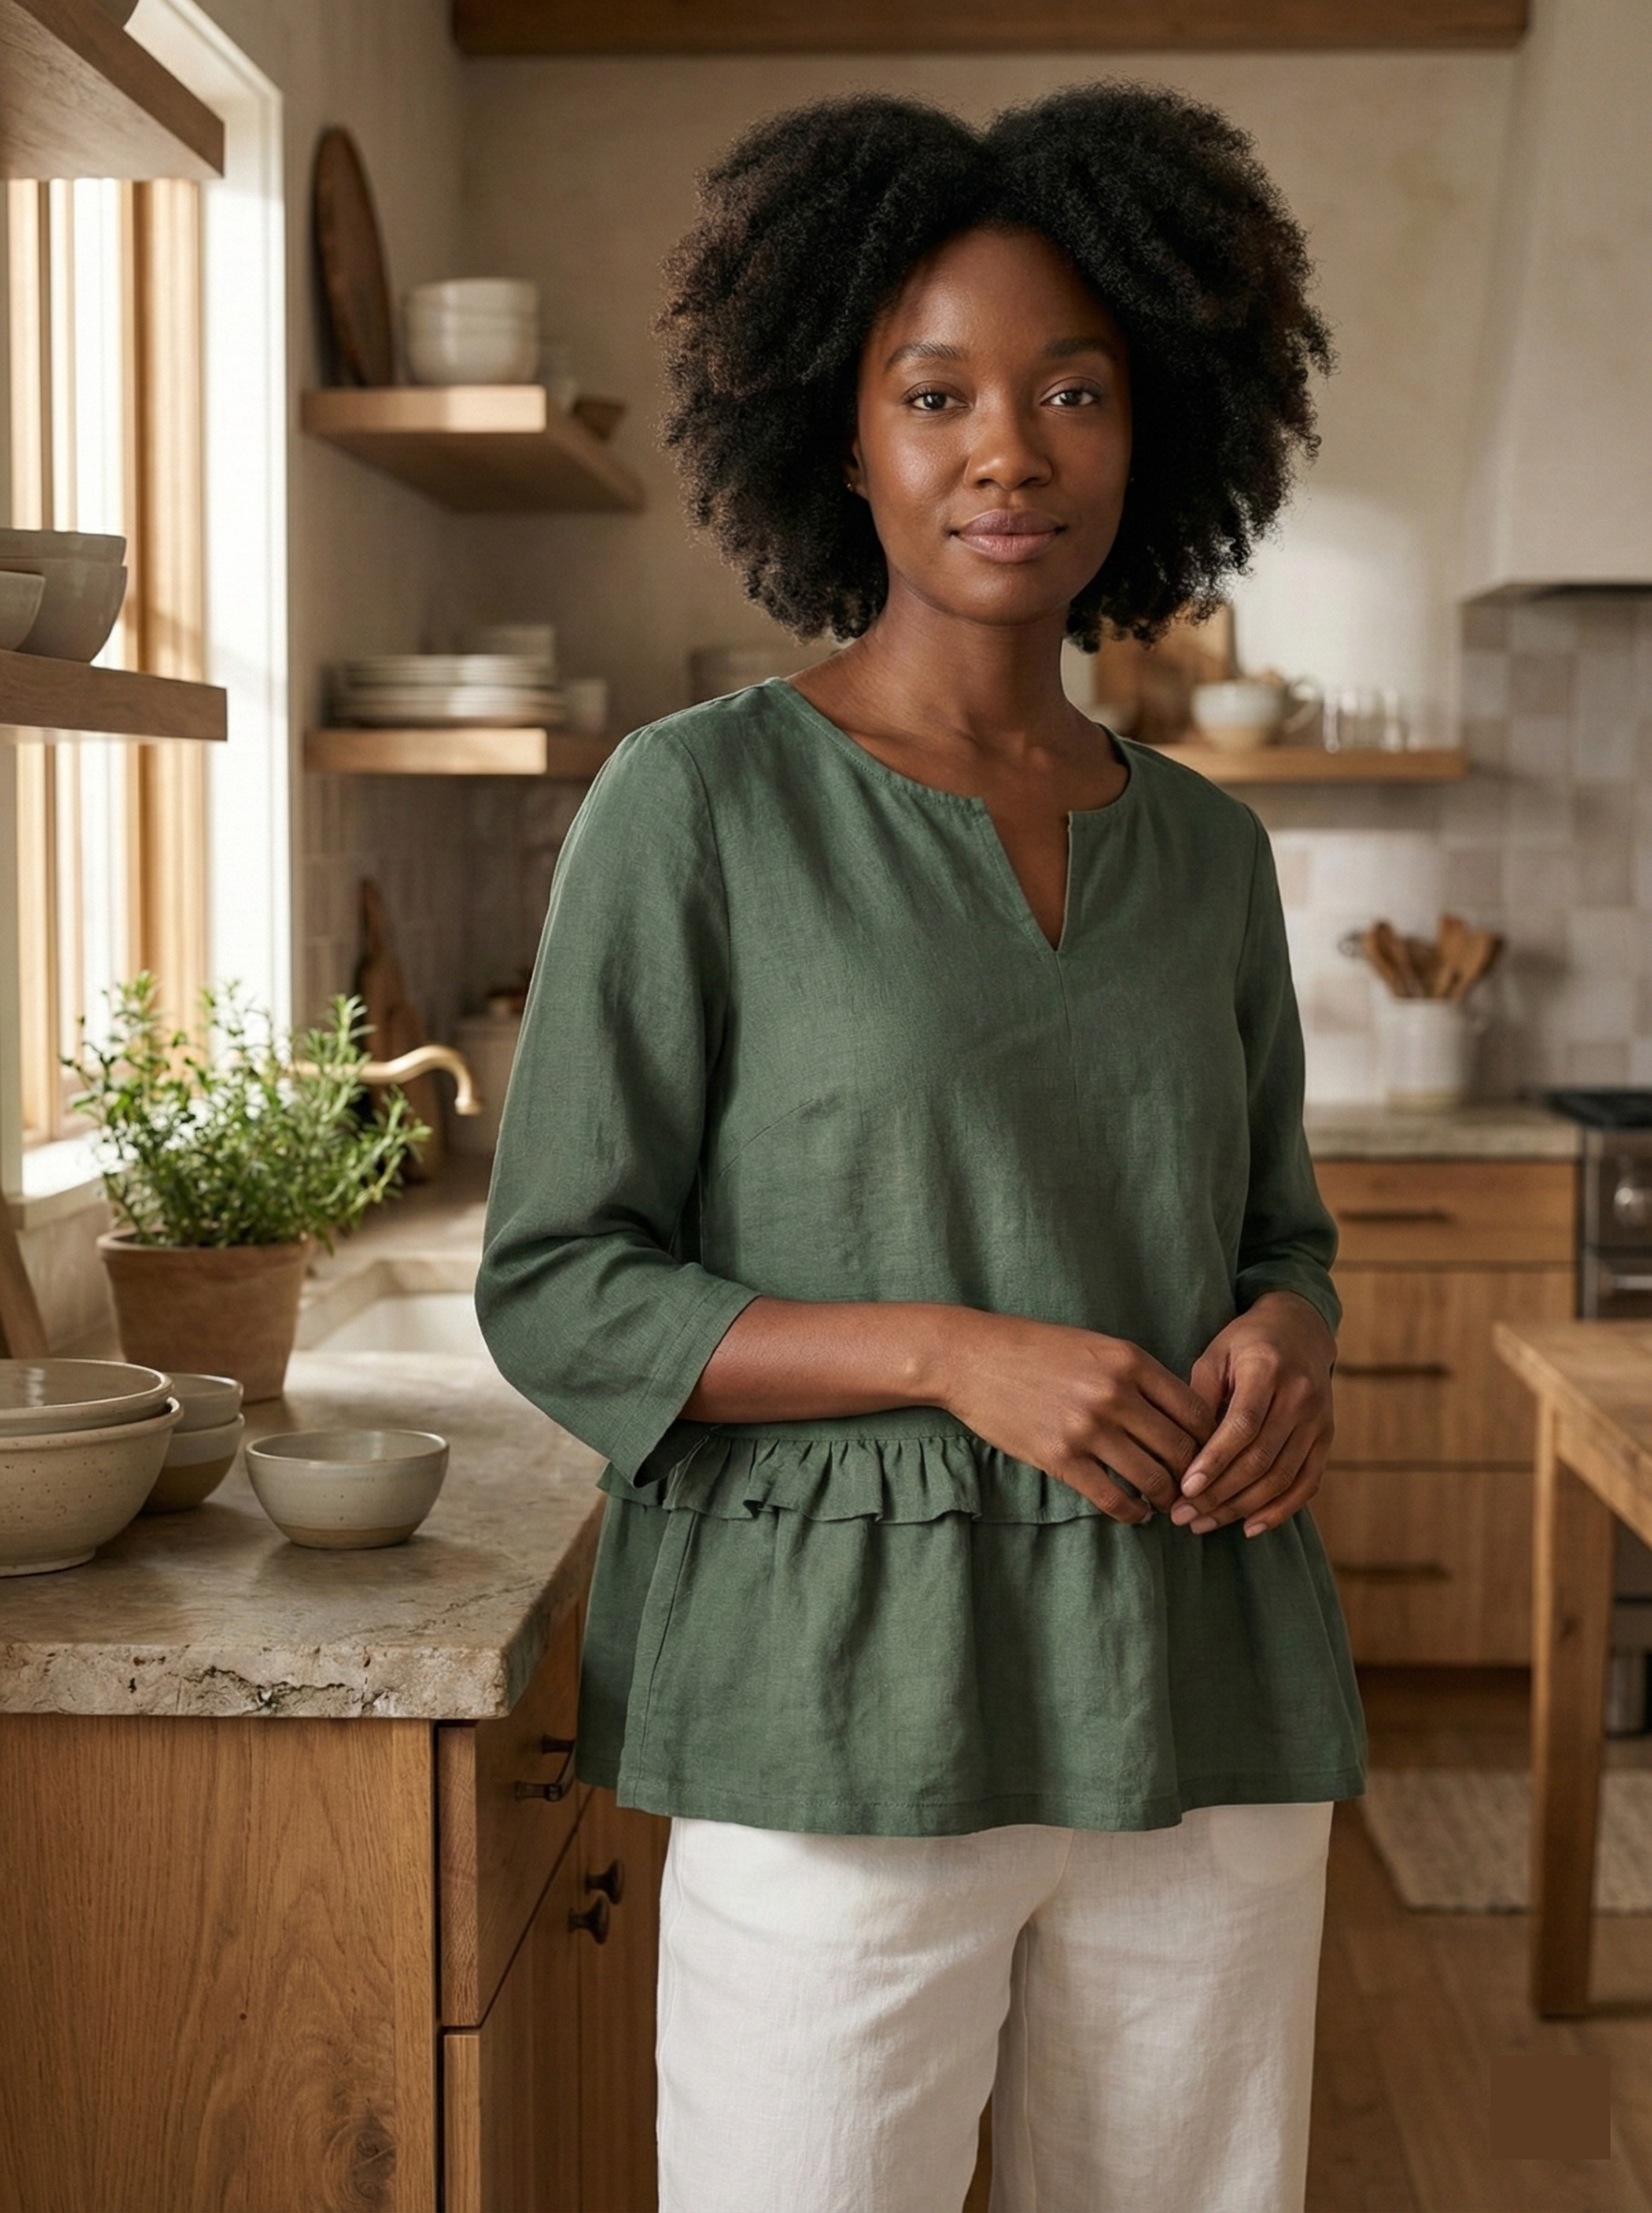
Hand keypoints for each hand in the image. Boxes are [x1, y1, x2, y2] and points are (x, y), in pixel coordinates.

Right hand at [940, 1311, 1214, 1522]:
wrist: (971, 1357)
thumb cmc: (1034, 1348)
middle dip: (1194, 1474)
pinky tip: (1136, 1513)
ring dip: (1166, 1498)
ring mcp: (1087, 1428)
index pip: (1195, 1409)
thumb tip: (1180, 1413)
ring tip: (1166, 1503)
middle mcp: (1115, 1393)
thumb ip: (1136, 1374)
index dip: (1210, 1438)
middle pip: (1180, 1448)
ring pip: (1152, 1478)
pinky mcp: (1060, 1458)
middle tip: (1193, 1487)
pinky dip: (1133, 1513)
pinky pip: (1112, 1498)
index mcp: (1129, 1360)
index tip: (1207, 1452)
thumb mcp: (1095, 1344)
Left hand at [1172, 1292, 1335, 1538]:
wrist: (1299, 1330)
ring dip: (1241, 1507)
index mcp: (1268, 1369)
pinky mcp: (1326, 1438)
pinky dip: (1280, 1510)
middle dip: (1220, 1494)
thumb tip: (1179, 1449)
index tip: (1185, 1488)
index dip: (1215, 1461)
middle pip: (1261, 1458)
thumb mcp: (1214, 1355)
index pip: (1242, 1425)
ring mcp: (1318, 1420)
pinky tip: (1249, 1527)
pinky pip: (1307, 1483)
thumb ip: (1199, 1397)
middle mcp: (1300, 1397)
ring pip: (1282, 1477)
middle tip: (1183, 1515)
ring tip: (1203, 1523)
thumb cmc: (1245, 1343)